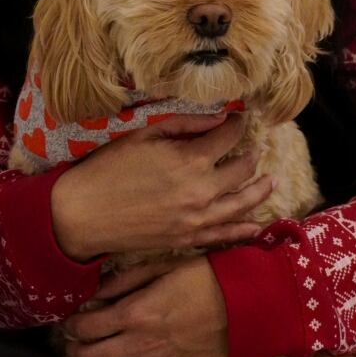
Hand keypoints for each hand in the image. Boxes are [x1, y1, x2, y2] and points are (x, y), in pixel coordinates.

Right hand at [51, 112, 273, 259]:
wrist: (84, 214)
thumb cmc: (109, 168)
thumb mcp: (144, 134)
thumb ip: (185, 125)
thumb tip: (219, 118)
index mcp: (191, 160)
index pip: (227, 137)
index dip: (237, 124)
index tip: (241, 117)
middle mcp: (201, 191)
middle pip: (241, 170)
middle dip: (252, 155)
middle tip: (257, 146)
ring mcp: (196, 220)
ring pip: (241, 205)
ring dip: (259, 191)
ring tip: (271, 181)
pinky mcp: (187, 239)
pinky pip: (224, 235)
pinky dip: (243, 230)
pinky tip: (255, 226)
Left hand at [65, 257, 228, 356]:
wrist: (245, 302)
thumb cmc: (204, 277)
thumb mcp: (162, 265)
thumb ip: (125, 280)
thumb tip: (95, 292)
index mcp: (135, 312)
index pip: (88, 326)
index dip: (72, 325)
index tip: (69, 322)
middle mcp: (141, 344)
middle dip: (74, 354)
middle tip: (69, 349)